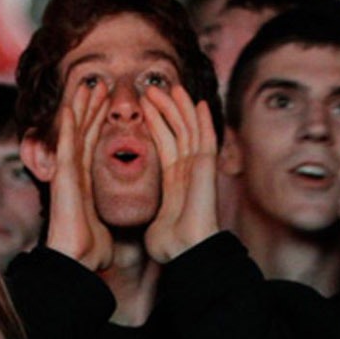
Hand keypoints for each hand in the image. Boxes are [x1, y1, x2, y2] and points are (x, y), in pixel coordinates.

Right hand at [43, 78, 113, 270]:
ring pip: (75, 133)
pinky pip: (66, 146)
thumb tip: (123, 219)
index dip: (98, 123)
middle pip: (82, 133)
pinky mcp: (63, 178)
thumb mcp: (108, 224)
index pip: (91, 145)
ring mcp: (66, 174)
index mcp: (84, 183)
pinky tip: (71, 106)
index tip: (106, 104)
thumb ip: (110, 213)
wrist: (77, 261)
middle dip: (90, 108)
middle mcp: (73, 174)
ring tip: (89, 85)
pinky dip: (68, 126)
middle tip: (99, 85)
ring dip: (82, 108)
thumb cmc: (91, 250)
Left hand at [142, 83, 218, 262]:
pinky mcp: (206, 169)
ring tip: (168, 86)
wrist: (186, 252)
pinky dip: (203, 120)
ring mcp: (199, 168)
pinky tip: (199, 102)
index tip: (144, 106)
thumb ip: (146, 206)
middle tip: (151, 89)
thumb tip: (133, 210)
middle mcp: (188, 171)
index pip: (165, 143)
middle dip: (165, 108)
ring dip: (179, 107)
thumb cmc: (170, 244)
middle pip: (177, 131)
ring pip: (189, 129)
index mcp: (175, 180)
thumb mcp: (151, 218)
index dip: (155, 123)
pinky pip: (205, 139)